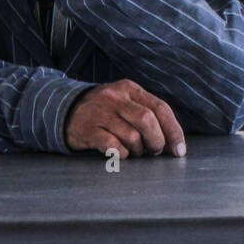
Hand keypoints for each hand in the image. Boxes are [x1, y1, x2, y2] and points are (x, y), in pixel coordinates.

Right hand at [65, 79, 185, 157]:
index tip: (180, 150)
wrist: (64, 111)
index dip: (174, 131)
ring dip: (139, 150)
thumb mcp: (125, 102)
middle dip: (157, 141)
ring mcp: (100, 113)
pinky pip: (113, 146)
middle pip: (147, 120)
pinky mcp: (88, 130)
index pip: (160, 108)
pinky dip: (122, 154)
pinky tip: (120, 153)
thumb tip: (173, 141)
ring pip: (132, 136)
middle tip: (155, 151)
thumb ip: (148, 114)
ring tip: (135, 151)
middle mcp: (115, 98)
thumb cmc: (104, 111)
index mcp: (130, 89)